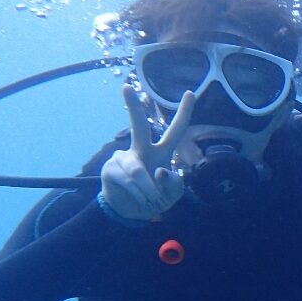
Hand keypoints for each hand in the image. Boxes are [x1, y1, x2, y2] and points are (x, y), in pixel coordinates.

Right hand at [99, 84, 196, 220]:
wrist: (131, 212)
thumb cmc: (155, 199)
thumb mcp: (172, 195)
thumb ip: (174, 185)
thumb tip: (161, 170)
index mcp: (161, 152)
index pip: (175, 130)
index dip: (184, 113)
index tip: (191, 93)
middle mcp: (141, 149)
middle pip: (139, 127)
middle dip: (133, 107)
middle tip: (126, 87)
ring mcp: (123, 157)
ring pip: (138, 171)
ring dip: (148, 190)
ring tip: (151, 199)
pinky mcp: (111, 169)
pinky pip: (128, 181)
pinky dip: (138, 194)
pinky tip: (139, 198)